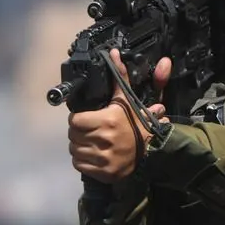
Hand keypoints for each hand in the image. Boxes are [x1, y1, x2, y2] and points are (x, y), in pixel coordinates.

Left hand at [67, 49, 171, 183]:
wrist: (152, 151)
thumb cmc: (136, 124)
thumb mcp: (128, 100)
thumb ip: (119, 76)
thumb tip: (113, 52)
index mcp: (108, 120)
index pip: (75, 120)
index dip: (78, 119)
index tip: (86, 118)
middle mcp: (104, 139)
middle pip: (73, 135)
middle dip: (78, 132)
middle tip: (89, 130)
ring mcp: (103, 158)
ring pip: (75, 150)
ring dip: (79, 146)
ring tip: (91, 142)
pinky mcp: (103, 172)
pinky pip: (80, 165)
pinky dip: (83, 161)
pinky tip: (93, 155)